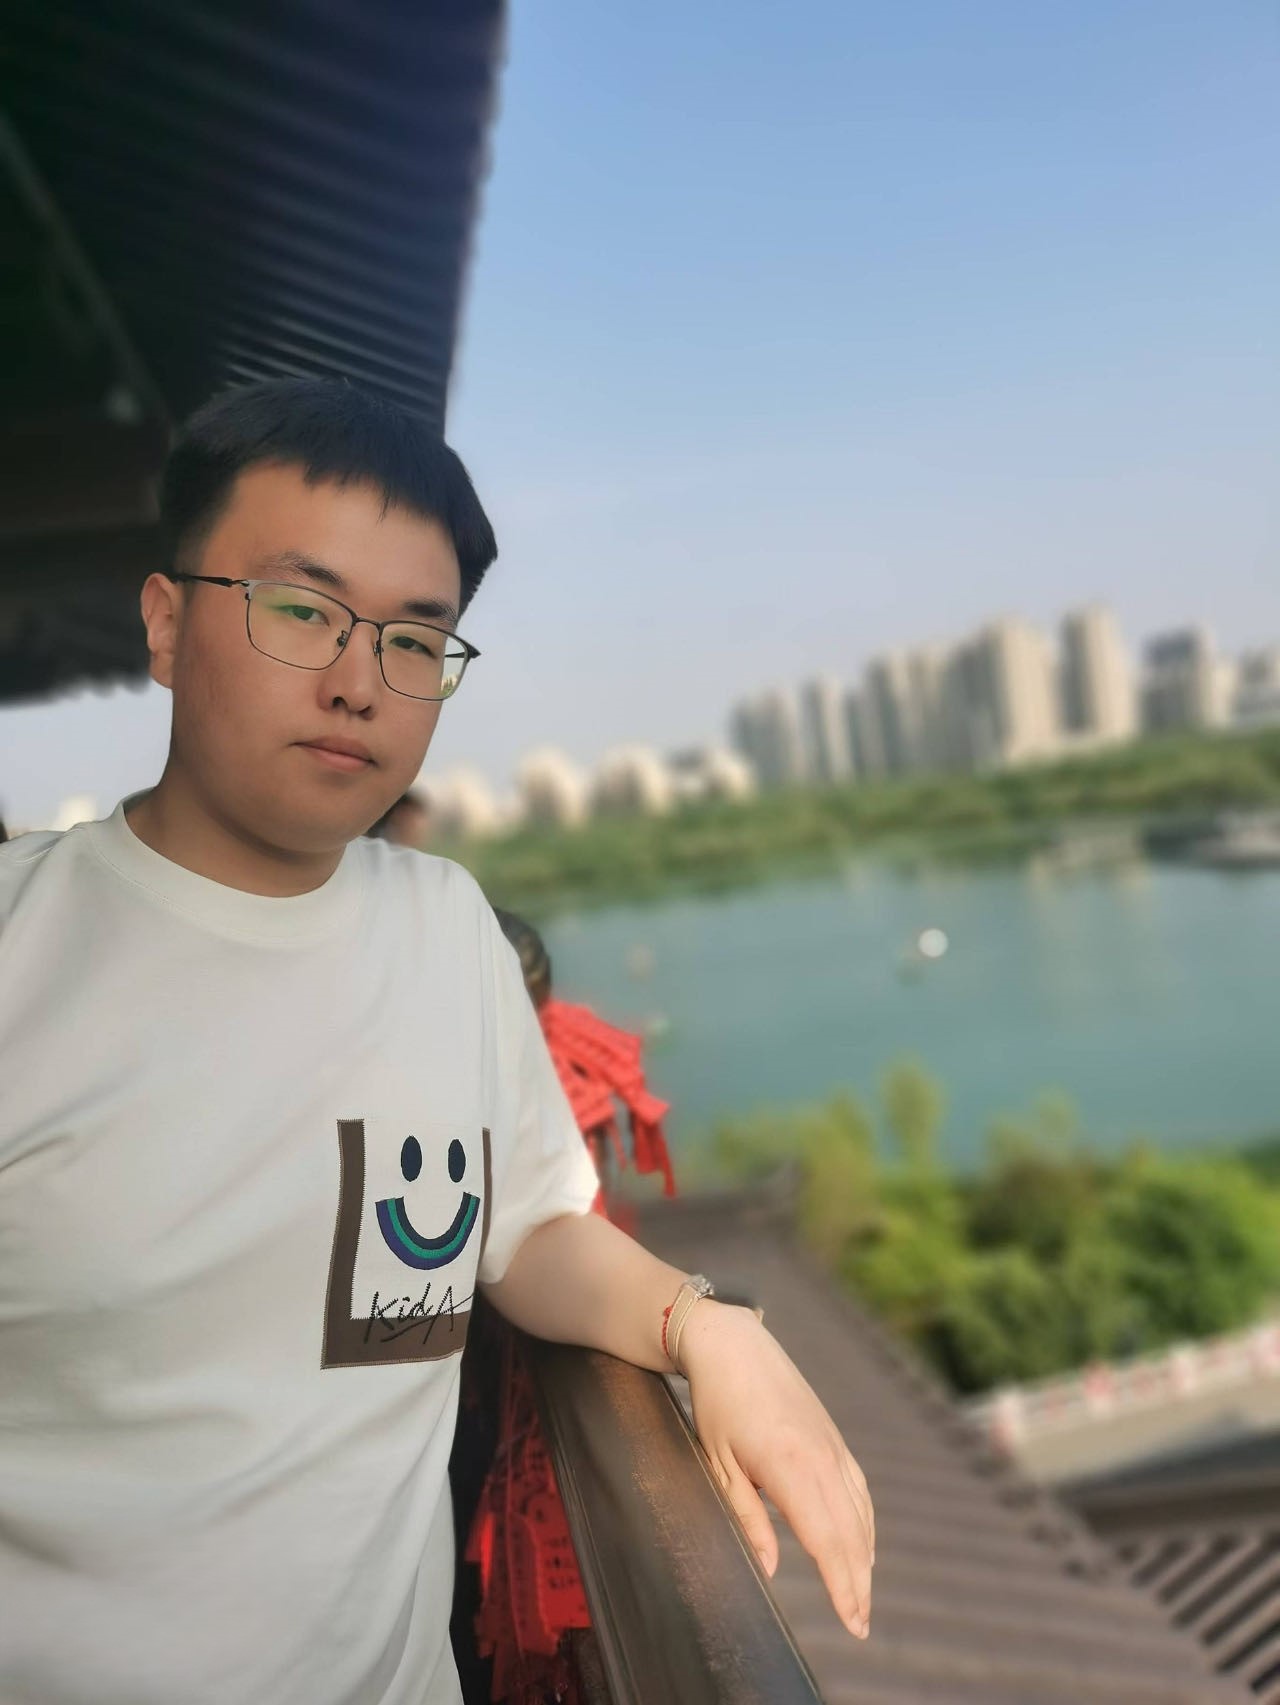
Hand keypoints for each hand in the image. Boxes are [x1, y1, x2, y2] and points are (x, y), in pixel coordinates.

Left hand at [679, 1301, 874, 1639]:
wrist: (733, 1344)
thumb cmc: (717, 1405)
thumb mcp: (720, 1464)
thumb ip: (747, 1519)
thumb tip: (771, 1569)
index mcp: (790, 1468)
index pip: (826, 1541)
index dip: (841, 1585)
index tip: (852, 1622)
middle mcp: (821, 1458)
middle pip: (850, 1533)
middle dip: (858, 1582)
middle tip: (861, 1625)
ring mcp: (831, 1444)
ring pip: (860, 1512)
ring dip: (864, 1556)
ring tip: (862, 1594)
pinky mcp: (833, 1435)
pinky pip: (858, 1487)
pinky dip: (865, 1520)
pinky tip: (863, 1542)